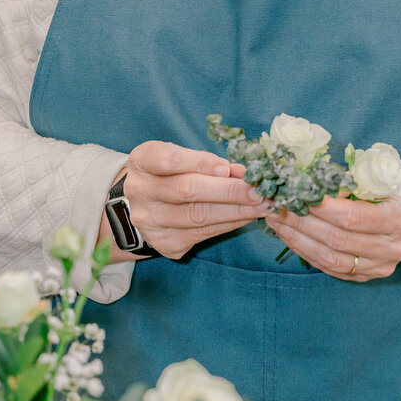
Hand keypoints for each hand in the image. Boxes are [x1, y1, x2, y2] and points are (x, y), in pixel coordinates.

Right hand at [110, 141, 269, 259]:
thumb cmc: (170, 172)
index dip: (201, 163)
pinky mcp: (163, 243)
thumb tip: (242, 172)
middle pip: (187, 191)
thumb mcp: (182, 157)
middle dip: (228, 191)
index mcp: (142, 160)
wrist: (146, 204)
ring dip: (235, 211)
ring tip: (260, 205)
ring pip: (197, 216)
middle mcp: (140, 191)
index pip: (170, 159)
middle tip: (258, 191)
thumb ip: (207, 162)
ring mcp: (149, 220)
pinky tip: (246, 217)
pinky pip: (201, 234)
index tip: (228, 168)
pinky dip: (228, 225)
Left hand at [263, 181, 400, 281]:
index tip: (297, 195)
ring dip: (298, 240)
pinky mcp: (365, 277)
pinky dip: (306, 252)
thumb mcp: (376, 177)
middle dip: (303, 223)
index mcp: (397, 219)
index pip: (354, 217)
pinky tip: (289, 237)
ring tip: (277, 222)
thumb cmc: (386, 188)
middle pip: (338, 240)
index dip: (323, 209)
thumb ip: (349, 182)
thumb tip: (309, 181)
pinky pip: (330, 269)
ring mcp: (379, 267)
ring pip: (331, 259)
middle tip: (277, 208)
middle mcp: (392, 248)